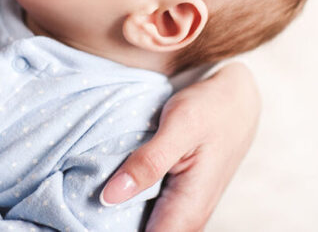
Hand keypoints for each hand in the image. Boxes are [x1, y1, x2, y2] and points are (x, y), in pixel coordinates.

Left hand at [100, 62, 260, 231]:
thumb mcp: (179, 126)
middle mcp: (188, 217)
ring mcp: (183, 210)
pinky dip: (127, 207)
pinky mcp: (177, 199)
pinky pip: (149, 214)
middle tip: (81, 207)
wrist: (237, 98)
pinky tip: (108, 191)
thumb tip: (110, 197)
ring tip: (86, 201)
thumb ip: (148, 162)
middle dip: (114, 224)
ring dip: (118, 218)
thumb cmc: (210, 108)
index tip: (85, 222)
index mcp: (189, 208)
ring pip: (145, 226)